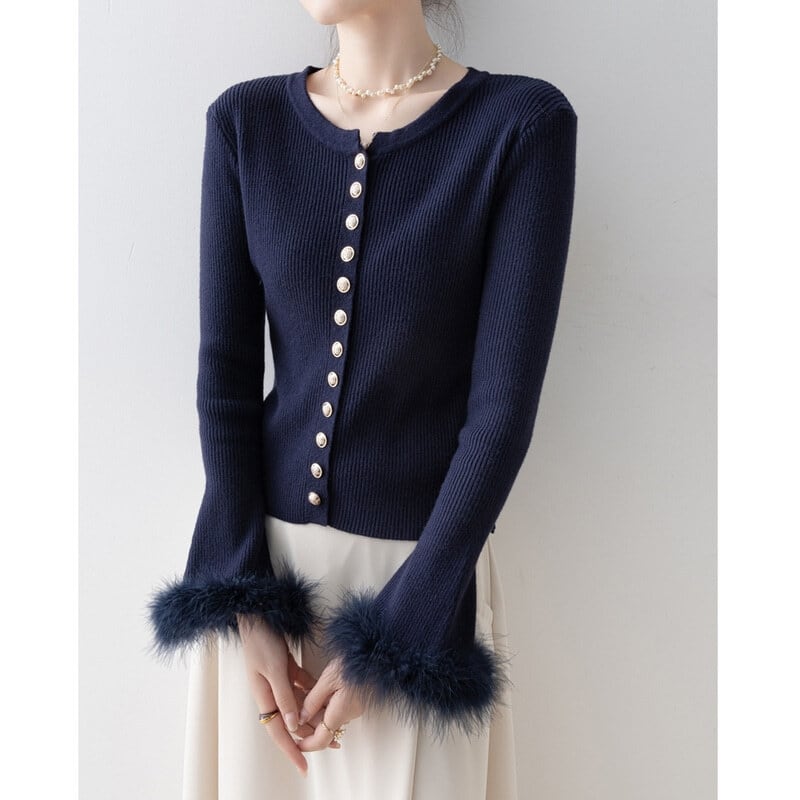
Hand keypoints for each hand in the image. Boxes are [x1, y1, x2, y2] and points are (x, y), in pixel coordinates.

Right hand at [236, 614, 340, 776]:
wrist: (258, 614)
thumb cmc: (262, 640)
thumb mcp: (275, 669)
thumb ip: (284, 696)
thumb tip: (292, 724)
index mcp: (264, 697)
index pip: (278, 732)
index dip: (292, 750)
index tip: (304, 767)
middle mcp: (271, 692)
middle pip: (291, 721)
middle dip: (310, 733)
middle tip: (333, 742)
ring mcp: (278, 680)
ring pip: (299, 704)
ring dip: (315, 713)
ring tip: (334, 722)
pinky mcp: (285, 668)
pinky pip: (301, 686)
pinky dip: (313, 692)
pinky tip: (326, 696)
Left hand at [296, 656, 365, 751]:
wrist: (378, 655)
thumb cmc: (356, 663)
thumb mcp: (328, 679)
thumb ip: (313, 701)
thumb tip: (301, 718)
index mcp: (340, 712)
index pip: (321, 741)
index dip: (306, 745)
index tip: (296, 745)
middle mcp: (349, 714)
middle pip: (326, 730)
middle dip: (310, 725)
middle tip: (297, 714)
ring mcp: (355, 708)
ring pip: (332, 718)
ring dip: (319, 713)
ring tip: (308, 695)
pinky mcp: (359, 700)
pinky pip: (340, 709)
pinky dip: (329, 704)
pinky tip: (323, 690)